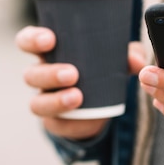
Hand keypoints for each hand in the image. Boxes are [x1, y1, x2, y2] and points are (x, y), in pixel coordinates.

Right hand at [16, 26, 146, 139]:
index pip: (27, 41)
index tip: (50, 39)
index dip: (32, 40)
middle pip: (31, 75)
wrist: (101, 102)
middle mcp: (41, 76)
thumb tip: (136, 61)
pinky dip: (69, 123)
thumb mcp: (115, 57)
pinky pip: (55, 125)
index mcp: (48, 52)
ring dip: (55, 101)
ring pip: (37, 103)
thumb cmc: (101, 66)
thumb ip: (127, 54)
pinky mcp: (55, 122)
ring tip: (77, 98)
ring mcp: (45, 100)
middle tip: (72, 74)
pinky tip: (84, 118)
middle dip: (49, 74)